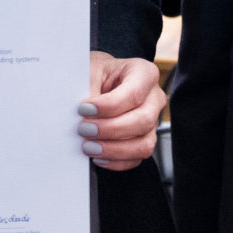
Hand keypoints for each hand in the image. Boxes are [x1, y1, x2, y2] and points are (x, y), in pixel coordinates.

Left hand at [77, 52, 161, 169]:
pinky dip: (116, 161)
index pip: (134, 93)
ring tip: (89, 146)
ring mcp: (152, 121)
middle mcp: (153, 97)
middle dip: (110, 129)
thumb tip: (79, 115)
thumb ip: (88, 90)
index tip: (84, 109)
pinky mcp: (144, 140)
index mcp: (143, 73)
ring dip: (114, 149)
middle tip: (84, 129)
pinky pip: (136, 158)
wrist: (97, 81)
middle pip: (142, 120)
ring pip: (143, 144)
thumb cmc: (95, 73)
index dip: (109, 106)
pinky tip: (98, 156)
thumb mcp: (90, 71)